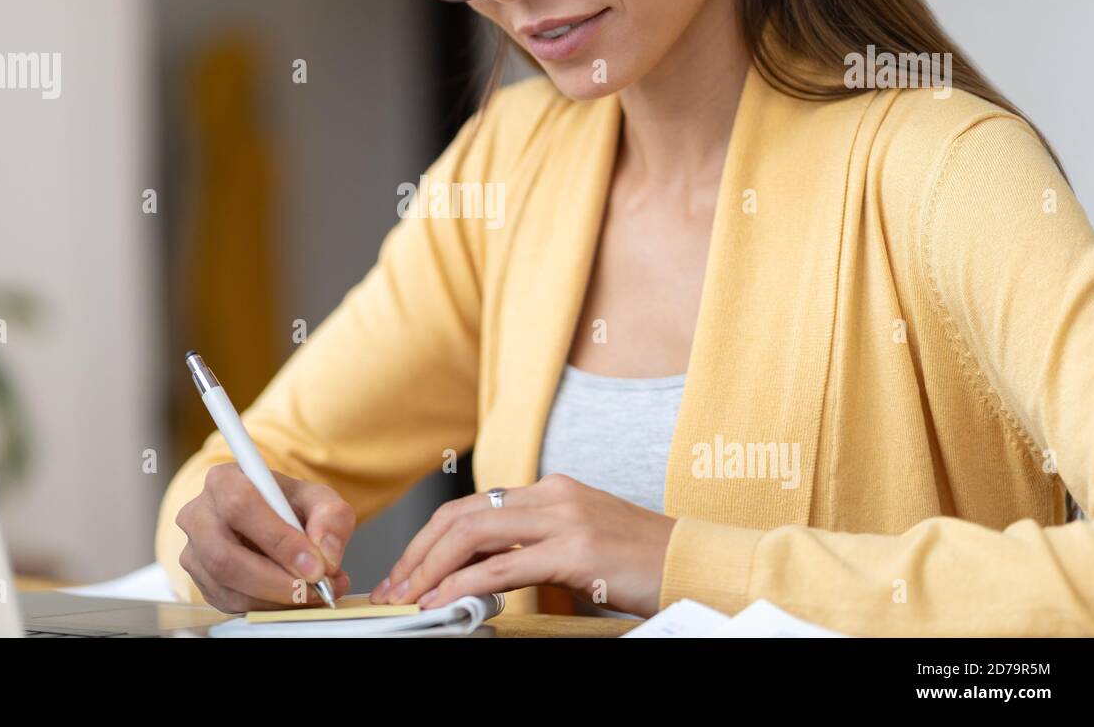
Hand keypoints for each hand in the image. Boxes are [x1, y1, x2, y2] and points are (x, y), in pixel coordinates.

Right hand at [175, 463, 354, 612]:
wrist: (272, 519)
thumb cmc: (289, 505)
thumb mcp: (320, 500)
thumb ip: (331, 518)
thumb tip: (326, 555)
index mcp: (224, 480)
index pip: (241, 506)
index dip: (279, 540)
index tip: (315, 565)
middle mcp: (199, 514)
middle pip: (224, 555)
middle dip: (275, 580)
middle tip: (313, 589)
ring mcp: (194, 550)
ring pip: (225, 585)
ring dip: (273, 598)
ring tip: (311, 594)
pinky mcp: (199, 580)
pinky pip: (227, 602)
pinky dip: (265, 606)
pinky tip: (291, 597)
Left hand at [370, 473, 674, 616]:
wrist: (699, 563)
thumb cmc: (645, 562)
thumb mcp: (583, 544)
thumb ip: (536, 548)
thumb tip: (483, 576)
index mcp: (552, 490)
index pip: (472, 508)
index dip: (431, 539)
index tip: (408, 571)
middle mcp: (552, 495)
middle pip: (461, 517)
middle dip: (418, 554)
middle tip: (393, 588)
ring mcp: (563, 519)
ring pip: (471, 535)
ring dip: (430, 569)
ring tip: (407, 598)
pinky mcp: (575, 550)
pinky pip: (502, 566)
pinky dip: (463, 585)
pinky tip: (444, 603)